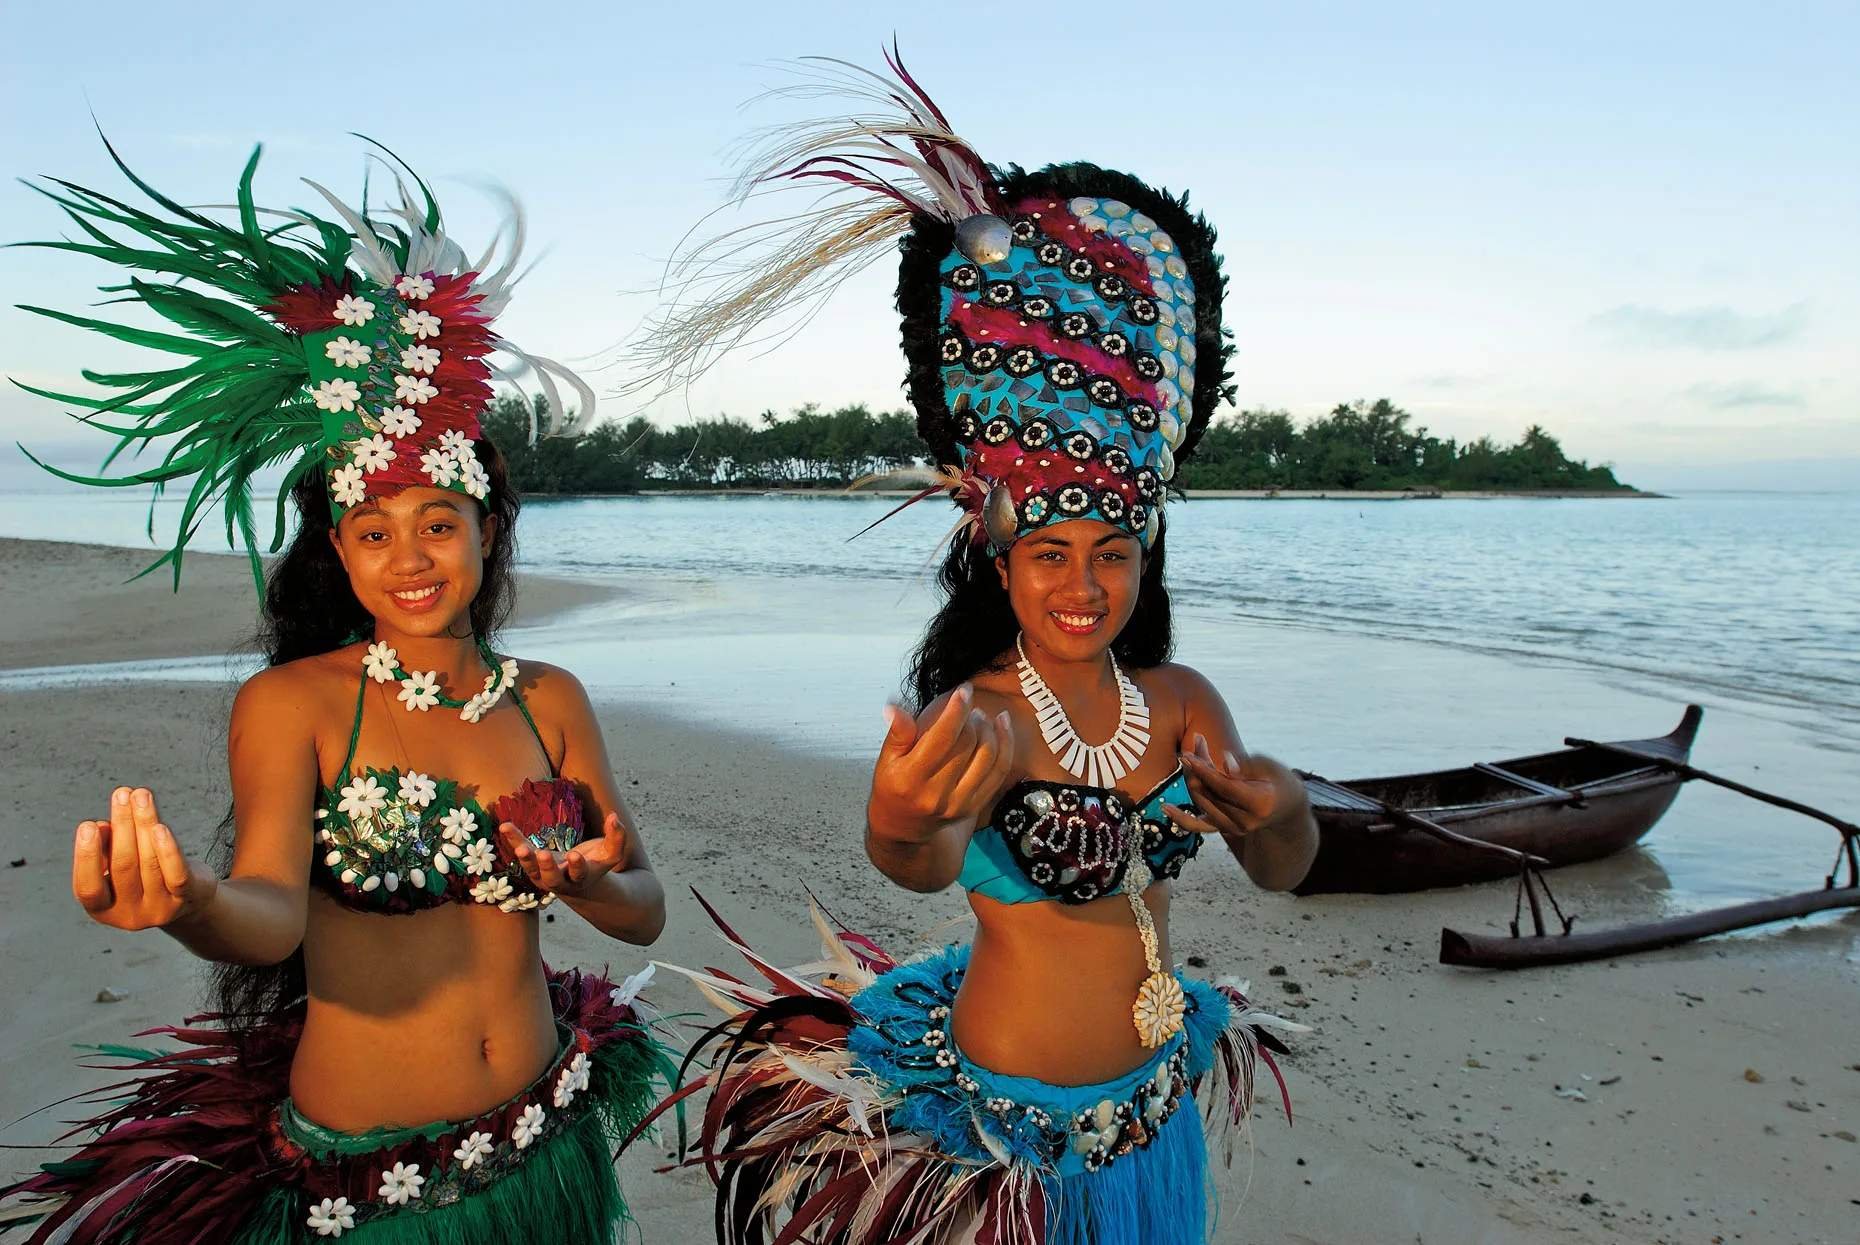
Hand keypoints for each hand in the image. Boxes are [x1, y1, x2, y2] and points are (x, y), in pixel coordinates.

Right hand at [73, 786, 217, 929]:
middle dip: (122, 825)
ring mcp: (160, 910)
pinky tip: (160, 826)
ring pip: (150, 862)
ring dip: (144, 823)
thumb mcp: (119, 863)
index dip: (86, 857)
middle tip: (121, 793)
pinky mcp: (187, 899)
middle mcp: (130, 916)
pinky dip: (168, 849)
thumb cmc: (143, 873)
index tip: (88, 824)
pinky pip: (177, 874)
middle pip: (123, 866)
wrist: (188, 897)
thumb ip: (107, 848)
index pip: (88, 888)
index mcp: (103, 910)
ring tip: (141, 795)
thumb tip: (101, 827)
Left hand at [499, 809, 631, 898]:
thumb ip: (617, 836)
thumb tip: (614, 816)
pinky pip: (522, 852)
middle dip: (547, 867)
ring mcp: (544, 875)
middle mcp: (561, 880)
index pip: (579, 873)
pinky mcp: (533, 864)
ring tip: (520, 848)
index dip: (577, 865)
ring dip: (525, 859)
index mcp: (582, 877)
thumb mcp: (610, 853)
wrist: (579, 884)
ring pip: (533, 870)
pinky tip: (505, 826)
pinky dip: (514, 840)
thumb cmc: (597, 864)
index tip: (576, 854)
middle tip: (543, 855)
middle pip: (552, 879)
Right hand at [867, 685, 1016, 844]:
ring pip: (988, 757)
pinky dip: (1006, 745)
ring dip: (990, 729)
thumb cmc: (893, 785)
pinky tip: (1003, 726)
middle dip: (973, 718)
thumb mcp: (886, 760)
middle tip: (969, 706)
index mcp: (911, 778)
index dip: (956, 709)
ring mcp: (958, 803)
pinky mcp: (974, 807)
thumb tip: (894, 706)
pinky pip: (999, 772)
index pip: (941, 738)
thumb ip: (897, 733)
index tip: (963, 690)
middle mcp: (936, 794)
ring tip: (982, 716)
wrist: (903, 826)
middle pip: (967, 745)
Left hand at [1162, 733, 1308, 838]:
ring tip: (1193, 753)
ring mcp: (1234, 829)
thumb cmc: (1279, 780)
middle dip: (1198, 766)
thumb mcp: (1270, 766)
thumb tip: (1225, 761)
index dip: (1204, 770)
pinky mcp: (1225, 829)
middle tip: (1196, 740)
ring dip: (1193, 777)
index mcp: (1259, 804)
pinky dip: (1182, 819)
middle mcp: (1244, 822)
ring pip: (1202, 802)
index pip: (1224, 787)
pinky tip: (1165, 808)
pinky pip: (1199, 827)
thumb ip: (1247, 764)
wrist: (1285, 806)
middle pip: (1210, 793)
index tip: (1188, 754)